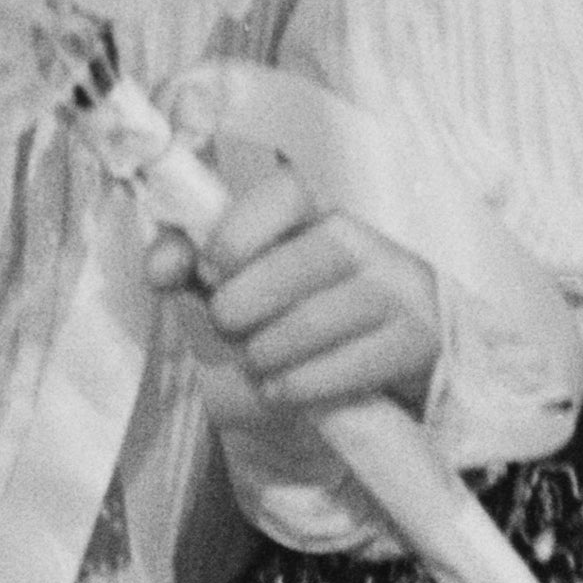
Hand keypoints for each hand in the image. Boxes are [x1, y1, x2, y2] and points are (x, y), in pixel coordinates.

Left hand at [146, 154, 443, 417]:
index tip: (209, 270)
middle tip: (230, 328)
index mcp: (316, 214)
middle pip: (300, 261)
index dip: (240, 230)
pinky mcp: (420, 340)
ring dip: (267, 354)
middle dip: (244, 305)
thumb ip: (192, 267)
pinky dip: (300, 386)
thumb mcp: (244, 286)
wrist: (390, 364)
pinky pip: (347, 367)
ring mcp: (400, 289)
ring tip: (257, 364)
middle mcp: (364, 242)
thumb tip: (161, 268)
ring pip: (315, 320)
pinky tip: (285, 390)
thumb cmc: (301, 316)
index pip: (285, 192)